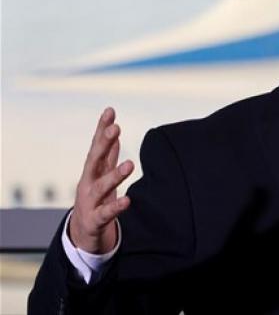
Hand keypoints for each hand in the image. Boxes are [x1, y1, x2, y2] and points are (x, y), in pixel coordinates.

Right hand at [68, 107, 133, 253]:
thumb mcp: (101, 174)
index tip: (110, 110)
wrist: (82, 234)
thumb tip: (113, 129)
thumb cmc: (95, 198)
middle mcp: (88, 183)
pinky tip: (128, 201)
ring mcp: (89, 201)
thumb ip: (108, 153)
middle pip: (94, 160)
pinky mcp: (94, 220)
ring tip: (130, 164)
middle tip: (115, 128)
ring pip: (102, 187)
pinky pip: (106, 213)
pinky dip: (116, 207)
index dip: (102, 128)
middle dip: (103, 144)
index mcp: (92, 171)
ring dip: (115, 175)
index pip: (97, 146)